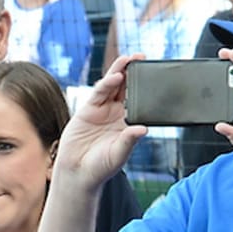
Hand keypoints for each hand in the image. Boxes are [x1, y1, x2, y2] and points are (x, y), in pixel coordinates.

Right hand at [52, 56, 148, 186]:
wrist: (77, 174)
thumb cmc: (101, 168)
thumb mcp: (119, 154)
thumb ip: (129, 141)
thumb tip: (144, 129)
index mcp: (128, 123)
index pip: (140, 100)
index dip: (146, 87)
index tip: (155, 74)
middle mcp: (116, 114)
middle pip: (127, 88)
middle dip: (134, 72)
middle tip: (142, 57)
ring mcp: (102, 110)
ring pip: (113, 86)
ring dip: (120, 71)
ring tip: (129, 59)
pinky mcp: (87, 110)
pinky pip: (99, 93)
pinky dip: (107, 83)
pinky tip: (116, 76)